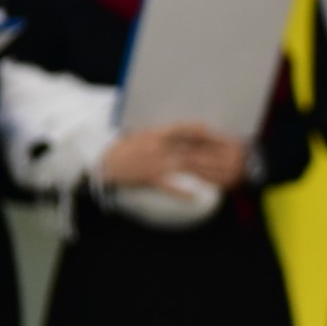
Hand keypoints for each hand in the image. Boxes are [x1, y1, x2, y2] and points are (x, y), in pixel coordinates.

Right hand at [101, 124, 246, 193]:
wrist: (104, 164)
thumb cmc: (123, 149)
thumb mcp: (140, 135)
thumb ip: (158, 134)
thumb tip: (175, 132)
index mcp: (154, 134)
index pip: (179, 129)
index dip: (195, 130)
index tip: (209, 131)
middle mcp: (157, 147)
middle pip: (187, 148)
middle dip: (205, 151)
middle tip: (222, 153)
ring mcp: (155, 163)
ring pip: (183, 165)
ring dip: (201, 170)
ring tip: (216, 173)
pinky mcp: (150, 179)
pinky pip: (169, 186)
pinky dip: (182, 191)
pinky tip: (195, 195)